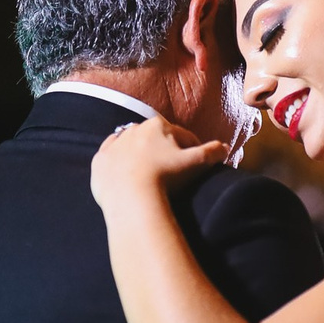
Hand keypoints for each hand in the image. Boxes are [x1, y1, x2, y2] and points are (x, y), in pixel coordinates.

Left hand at [89, 116, 226, 209]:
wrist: (131, 196)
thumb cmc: (166, 177)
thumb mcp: (195, 163)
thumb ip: (212, 152)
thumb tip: (224, 147)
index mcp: (158, 125)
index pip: (181, 136)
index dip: (191, 150)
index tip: (196, 164)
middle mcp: (133, 129)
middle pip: (154, 139)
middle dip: (163, 151)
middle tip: (171, 172)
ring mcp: (114, 145)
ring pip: (130, 146)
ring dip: (138, 155)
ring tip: (147, 173)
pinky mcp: (99, 161)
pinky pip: (109, 158)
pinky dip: (117, 164)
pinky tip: (124, 175)